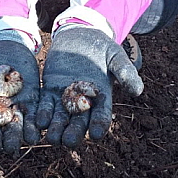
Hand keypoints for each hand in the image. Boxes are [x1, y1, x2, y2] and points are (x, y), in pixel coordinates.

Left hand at [34, 27, 143, 147]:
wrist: (80, 36)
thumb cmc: (102, 47)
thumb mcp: (116, 56)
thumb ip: (126, 72)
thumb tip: (138, 91)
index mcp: (102, 97)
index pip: (102, 115)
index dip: (100, 124)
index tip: (97, 134)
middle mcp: (84, 102)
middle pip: (79, 122)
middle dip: (75, 132)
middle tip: (70, 142)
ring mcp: (66, 97)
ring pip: (61, 117)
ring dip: (57, 128)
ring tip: (53, 138)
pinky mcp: (50, 90)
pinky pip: (46, 105)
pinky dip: (43, 114)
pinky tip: (39, 122)